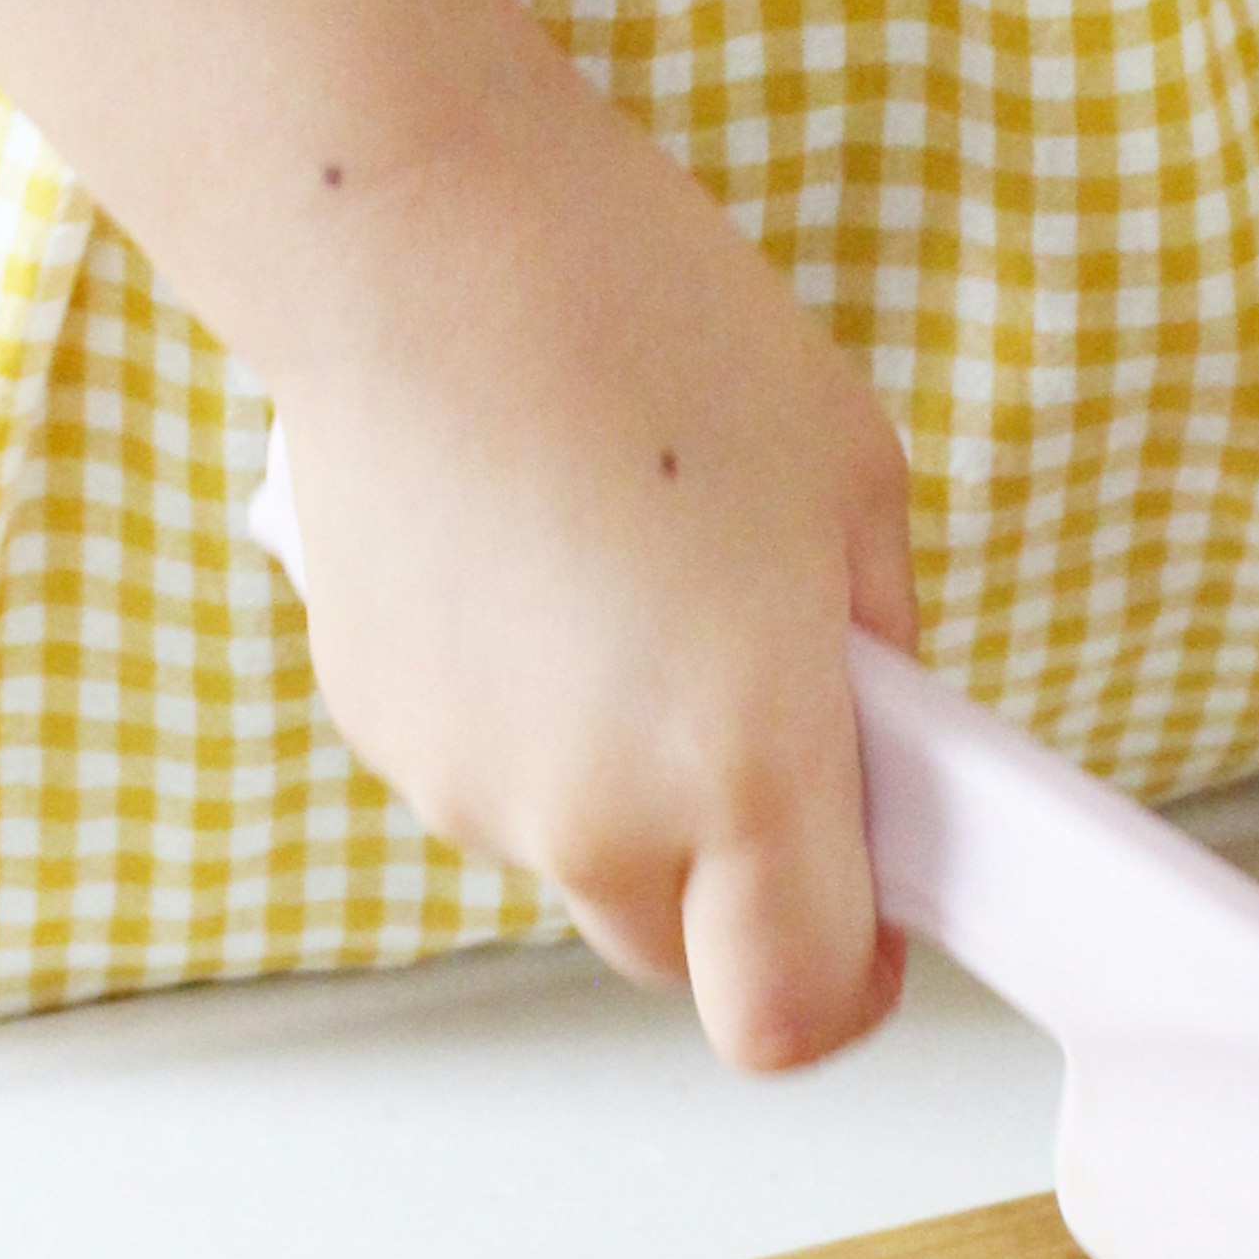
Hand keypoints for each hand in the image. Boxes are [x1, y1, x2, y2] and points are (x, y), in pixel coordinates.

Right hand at [262, 0, 917, 1073]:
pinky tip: (537, 572)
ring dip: (625, 786)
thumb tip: (876, 747)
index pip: (787, 1014)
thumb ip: (874, 659)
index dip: (841, 993)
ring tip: (635, 596)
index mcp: (744, 767)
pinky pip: (489, 777)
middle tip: (765, 728)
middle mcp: (594, 813)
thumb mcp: (853, 486)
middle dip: (736, 882)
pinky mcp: (382, 728)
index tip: (873, 937)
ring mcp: (470, 784)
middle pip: (678, 951)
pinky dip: (529, 720)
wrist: (420, 245)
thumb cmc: (643, 328)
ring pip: (578, 858)